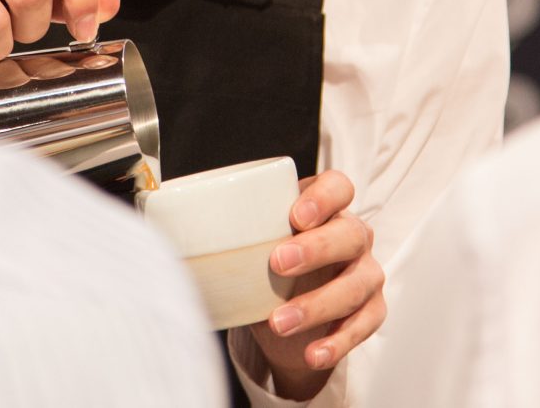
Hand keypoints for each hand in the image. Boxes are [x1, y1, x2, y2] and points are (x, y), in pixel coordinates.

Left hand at [248, 170, 384, 400]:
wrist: (286, 316)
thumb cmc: (268, 267)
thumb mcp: (253, 245)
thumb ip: (229, 232)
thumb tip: (168, 224)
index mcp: (327, 208)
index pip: (339, 186)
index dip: (323, 198)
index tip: (295, 217)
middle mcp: (354, 235)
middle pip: (350, 233)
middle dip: (316, 249)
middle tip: (277, 264)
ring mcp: (366, 272)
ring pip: (356, 284)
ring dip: (317, 305)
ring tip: (279, 322)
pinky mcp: (371, 309)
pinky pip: (364, 324)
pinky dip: (338, 342)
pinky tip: (312, 353)